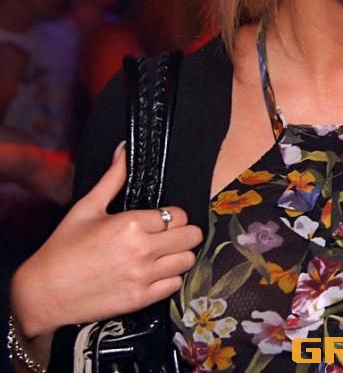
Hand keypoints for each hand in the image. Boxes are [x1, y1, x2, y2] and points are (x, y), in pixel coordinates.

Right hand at [10, 142, 202, 339]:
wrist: (43, 293)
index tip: (164, 218)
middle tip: (171, 235)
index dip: (174, 215)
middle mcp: (142, 250)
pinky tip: (156, 272)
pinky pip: (175, 285)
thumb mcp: (87, 207)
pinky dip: (170, 278)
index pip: (178, 215)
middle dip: (184, 233)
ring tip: (165, 253)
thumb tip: (124, 150)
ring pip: (187, 260)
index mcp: (131, 224)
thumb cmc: (63, 248)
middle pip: (191, 236)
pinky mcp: (141, 299)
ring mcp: (143, 276)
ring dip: (180, 255)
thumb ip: (112, 178)